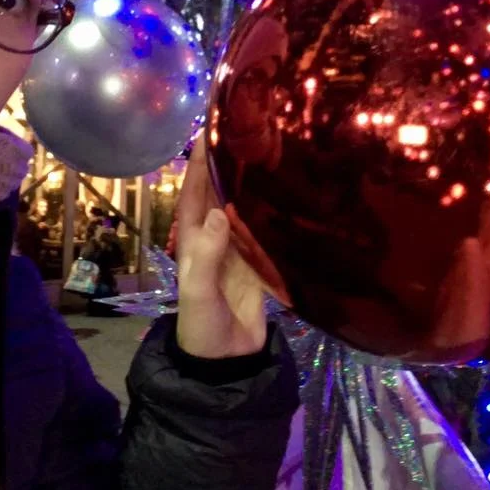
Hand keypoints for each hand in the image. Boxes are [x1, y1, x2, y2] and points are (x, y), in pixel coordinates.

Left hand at [175, 135, 267, 358]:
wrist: (226, 362)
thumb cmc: (202, 325)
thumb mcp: (198, 290)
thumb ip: (208, 254)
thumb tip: (220, 211)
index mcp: (194, 237)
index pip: (197, 190)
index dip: (203, 160)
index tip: (214, 128)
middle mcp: (216, 236)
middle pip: (224, 192)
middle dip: (234, 163)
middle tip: (256, 130)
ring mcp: (240, 249)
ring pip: (248, 208)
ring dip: (257, 184)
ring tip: (279, 152)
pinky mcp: (261, 264)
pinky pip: (269, 231)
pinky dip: (278, 213)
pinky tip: (295, 195)